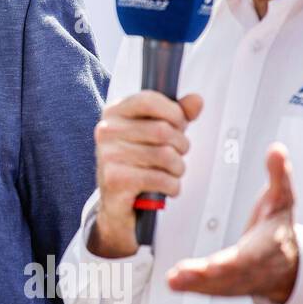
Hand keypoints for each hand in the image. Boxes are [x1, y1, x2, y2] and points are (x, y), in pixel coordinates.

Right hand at [89, 90, 202, 257]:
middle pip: (162, 130)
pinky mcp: (115, 180)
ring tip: (172, 172)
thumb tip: (196, 101)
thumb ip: (176, 114)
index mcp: (114, 113)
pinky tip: (167, 187)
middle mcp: (106, 131)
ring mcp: (108, 155)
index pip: (149, 100)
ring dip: (178, 168)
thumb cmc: (136, 162)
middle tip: (178, 154)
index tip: (179, 124)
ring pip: (165, 155)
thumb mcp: (154, 133)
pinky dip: (172, 186)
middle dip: (181, 145)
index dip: (173, 112)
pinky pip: (160, 179)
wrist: (116, 202)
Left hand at [167, 143, 299, 303]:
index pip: (249, 256)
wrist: (287, 264)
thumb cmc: (278, 228)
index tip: (215, 265)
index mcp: (267, 247)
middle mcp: (253, 267)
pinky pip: (209, 288)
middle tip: (181, 275)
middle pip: (229, 274)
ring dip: (194, 284)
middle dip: (206, 277)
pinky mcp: (225, 285)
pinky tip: (173, 283)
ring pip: (217, 286)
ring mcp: (239, 280)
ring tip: (173, 280)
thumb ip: (279, 175)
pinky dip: (192, 287)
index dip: (233, 262)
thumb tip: (277, 149)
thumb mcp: (282, 199)